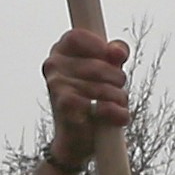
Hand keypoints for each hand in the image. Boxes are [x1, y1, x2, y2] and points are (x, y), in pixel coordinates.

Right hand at [41, 29, 130, 163]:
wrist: (76, 138)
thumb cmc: (92, 97)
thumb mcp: (106, 69)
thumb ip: (114, 53)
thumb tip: (117, 52)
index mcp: (61, 50)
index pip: (77, 36)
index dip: (99, 46)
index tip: (115, 58)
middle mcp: (53, 65)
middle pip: (97, 64)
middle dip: (118, 77)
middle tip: (120, 86)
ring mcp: (56, 86)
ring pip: (102, 87)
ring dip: (119, 97)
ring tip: (119, 103)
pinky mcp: (64, 107)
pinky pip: (100, 105)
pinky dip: (115, 113)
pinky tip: (118, 117)